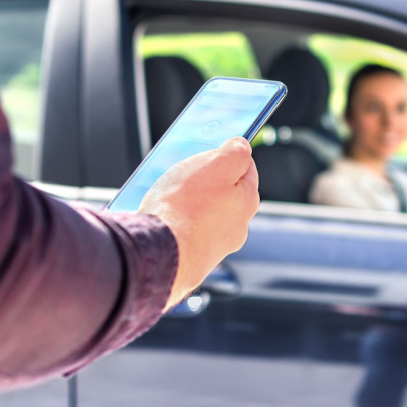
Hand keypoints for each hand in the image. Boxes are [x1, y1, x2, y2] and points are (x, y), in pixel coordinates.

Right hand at [138, 138, 259, 308]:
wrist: (159, 253)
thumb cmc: (186, 207)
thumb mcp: (216, 164)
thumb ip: (235, 152)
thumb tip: (242, 146)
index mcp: (247, 201)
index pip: (246, 169)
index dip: (227, 156)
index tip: (211, 151)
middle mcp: (237, 227)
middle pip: (224, 193)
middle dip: (205, 181)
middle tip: (183, 174)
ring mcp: (215, 247)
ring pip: (204, 215)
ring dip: (189, 204)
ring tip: (166, 197)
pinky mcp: (193, 260)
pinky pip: (186, 233)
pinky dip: (177, 224)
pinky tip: (161, 220)